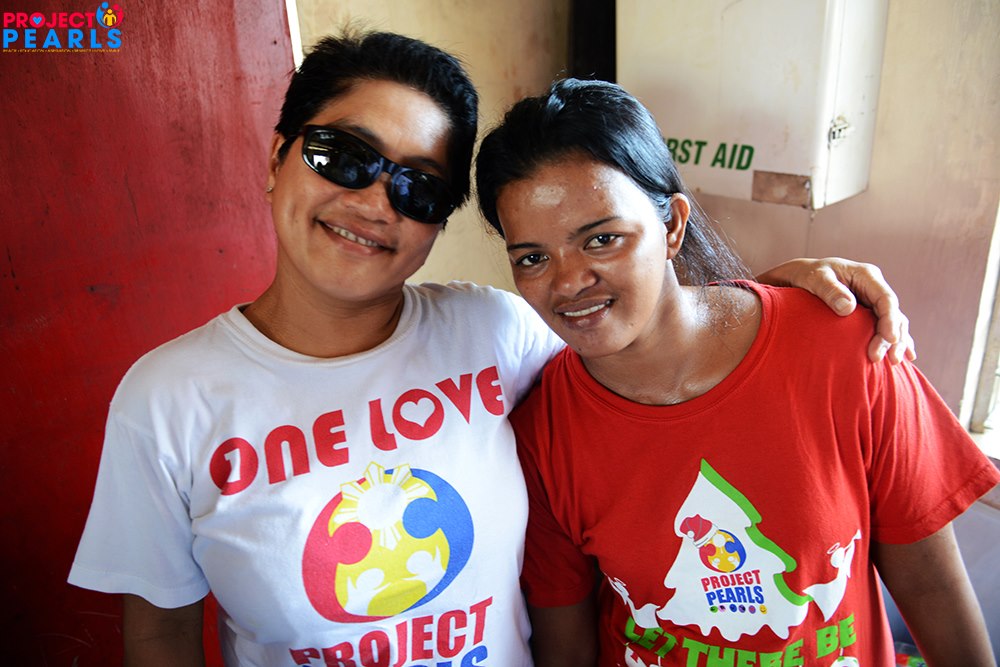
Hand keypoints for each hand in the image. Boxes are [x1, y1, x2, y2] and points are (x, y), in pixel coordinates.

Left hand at [756, 257, 915, 363]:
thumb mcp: (815, 278)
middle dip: (892, 337)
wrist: (801, 277)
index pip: (885, 299)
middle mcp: (874, 288)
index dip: (890, 320)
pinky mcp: (869, 313)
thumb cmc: (807, 275)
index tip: (890, 339)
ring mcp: (872, 301)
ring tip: (893, 363)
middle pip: (892, 314)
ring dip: (895, 343)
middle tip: (882, 358)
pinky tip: (907, 357)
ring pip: (894, 322)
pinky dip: (895, 342)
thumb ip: (829, 290)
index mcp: (866, 275)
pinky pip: (886, 327)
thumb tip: (848, 308)